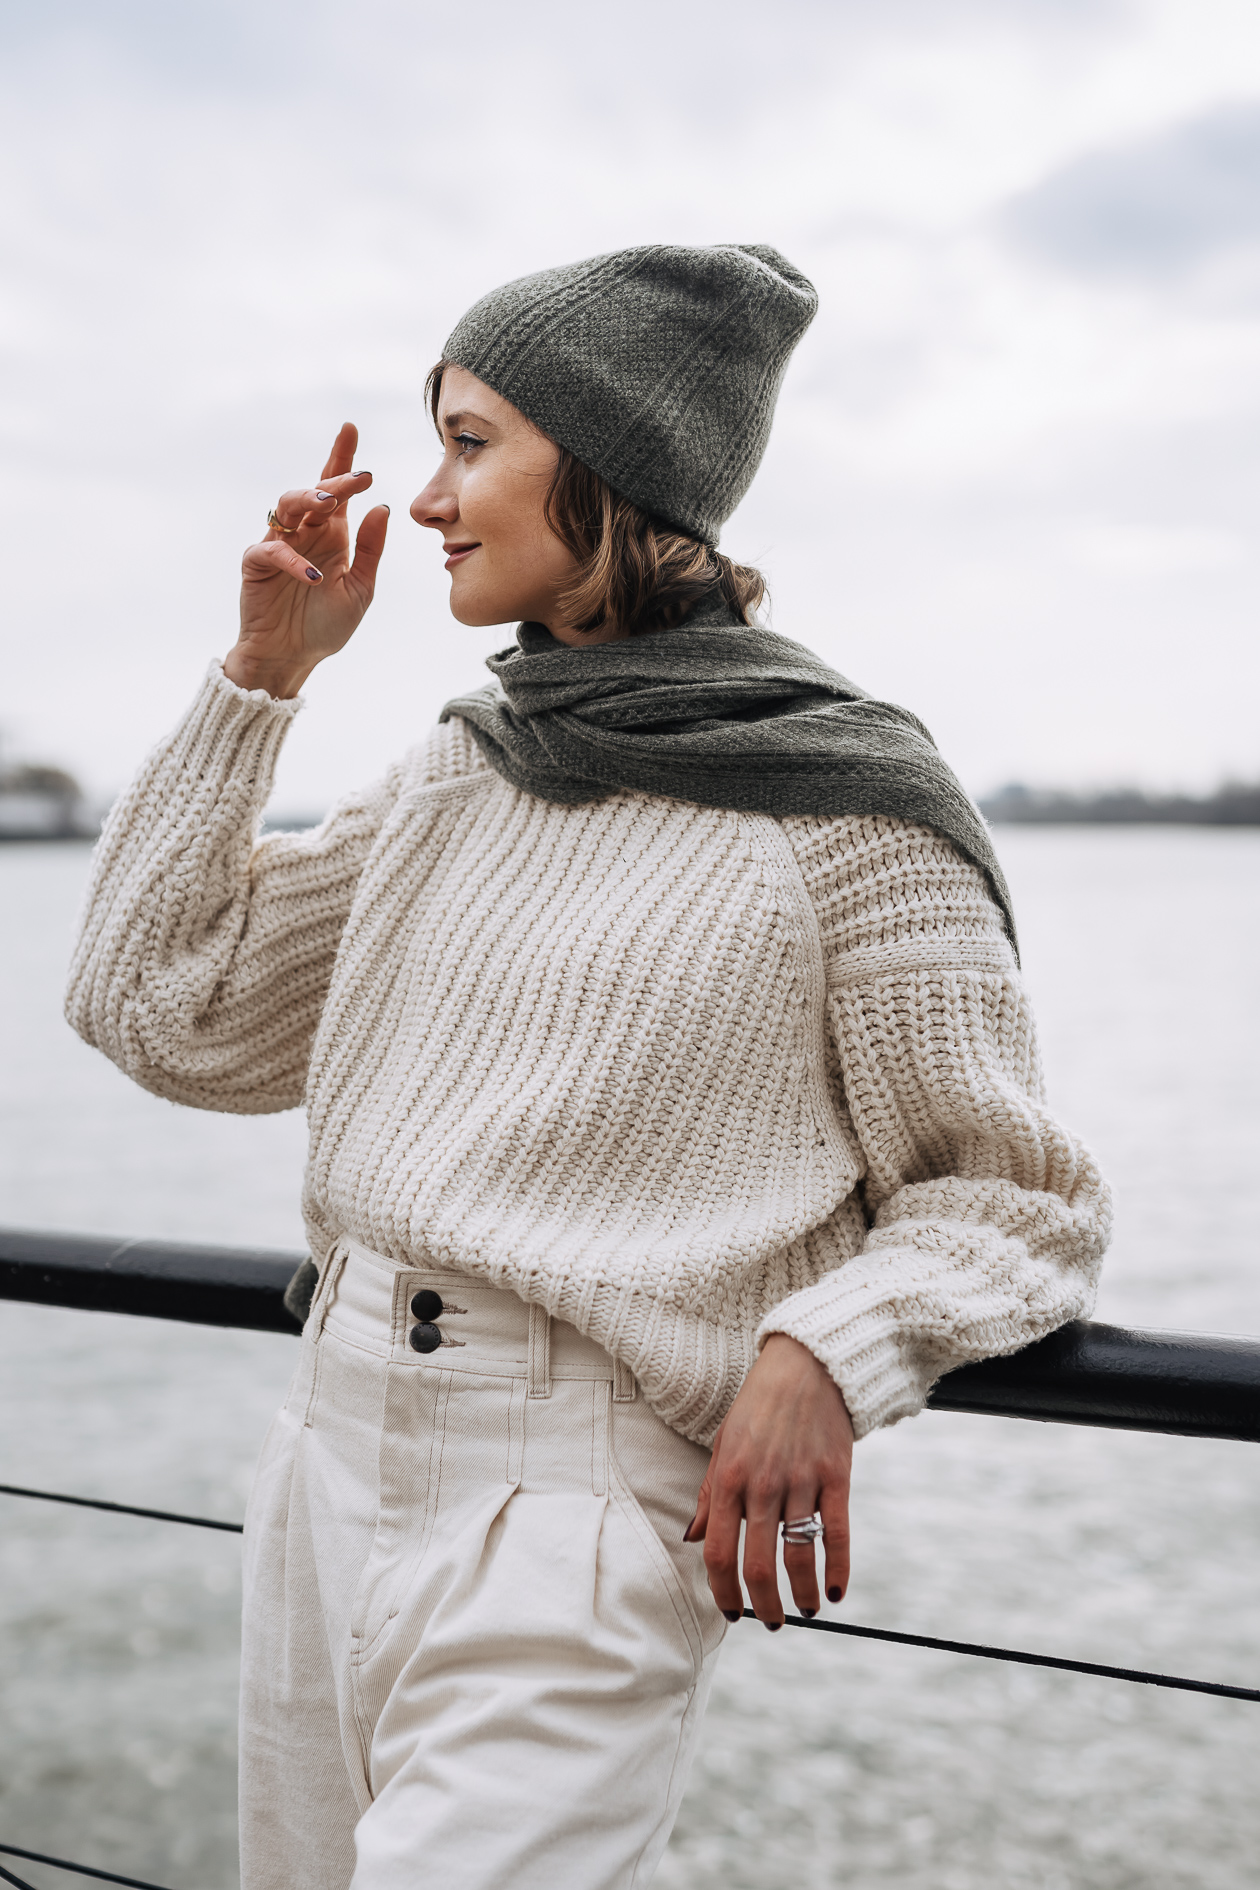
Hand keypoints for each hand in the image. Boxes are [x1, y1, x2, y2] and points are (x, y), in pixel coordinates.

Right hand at [225, 422, 388, 698]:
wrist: (291, 658)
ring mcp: (279, 544)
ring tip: (331, 504)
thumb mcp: (360, 589)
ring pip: (287, 506)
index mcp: (332, 534)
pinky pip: (271, 549)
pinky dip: (293, 560)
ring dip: (308, 500)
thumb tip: (382, 507)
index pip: (337, 489)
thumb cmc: (325, 624)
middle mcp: (305, 532)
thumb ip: (371, 550)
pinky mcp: (257, 564)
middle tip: (357, 477)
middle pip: (314, 490)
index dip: (342, 458)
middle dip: (335, 478)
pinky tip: (313, 576)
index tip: (350, 428)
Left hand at [685, 1334, 852, 1627]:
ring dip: (800, 1596)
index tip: (733, 1612)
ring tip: (803, 1611)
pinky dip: (837, 1570)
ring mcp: (801, 1481)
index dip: (723, 1592)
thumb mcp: (723, 1443)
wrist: (807, 1364)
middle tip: (771, 1621)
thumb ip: (710, 1495)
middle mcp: (762, 1484)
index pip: (719, 1552)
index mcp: (729, 1478)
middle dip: (763, 1605)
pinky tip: (834, 1593)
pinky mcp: (835, 1476)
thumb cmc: (759, 1406)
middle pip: (757, 1564)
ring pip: (798, 1556)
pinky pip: (837, 1534)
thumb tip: (694, 1539)